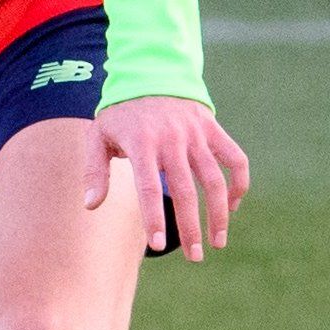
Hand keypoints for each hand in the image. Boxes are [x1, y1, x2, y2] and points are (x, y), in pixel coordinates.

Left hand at [85, 95, 251, 260]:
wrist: (151, 72)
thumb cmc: (120, 113)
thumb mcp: (97, 135)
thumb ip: (94, 171)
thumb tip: (90, 205)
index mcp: (141, 144)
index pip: (148, 188)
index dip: (154, 216)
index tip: (157, 243)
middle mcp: (172, 140)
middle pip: (186, 191)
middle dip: (191, 227)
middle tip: (194, 257)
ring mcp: (196, 135)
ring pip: (215, 180)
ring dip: (220, 213)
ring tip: (218, 242)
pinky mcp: (213, 130)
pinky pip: (235, 159)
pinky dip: (239, 183)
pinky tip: (233, 206)